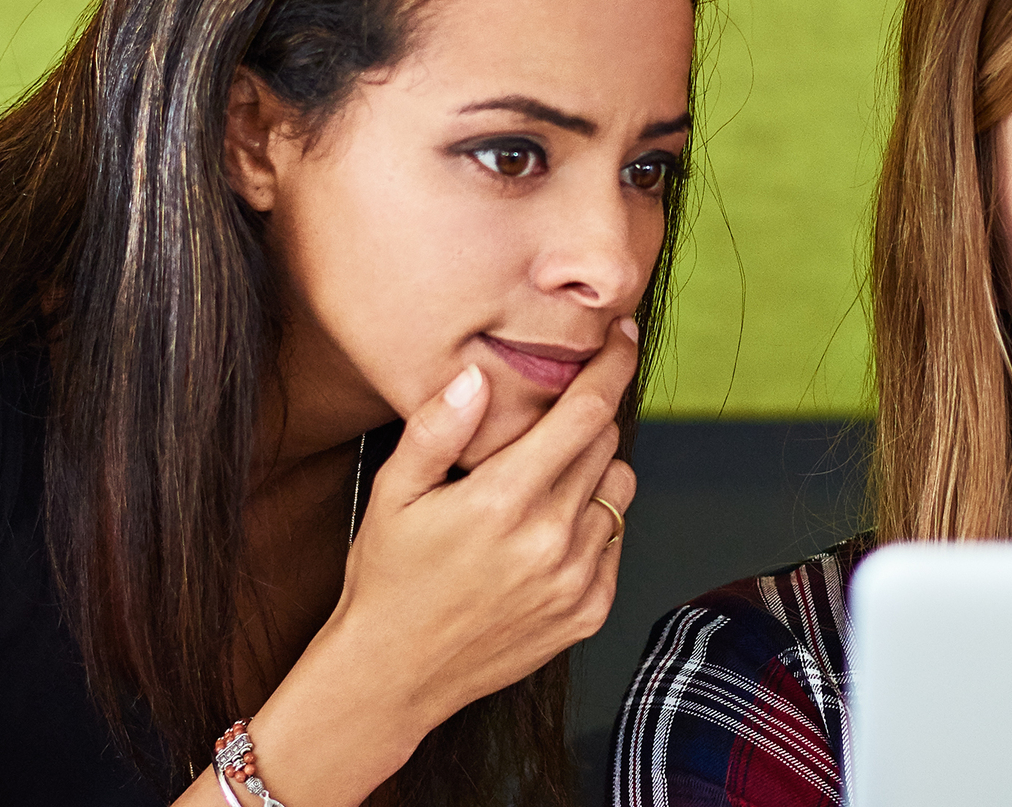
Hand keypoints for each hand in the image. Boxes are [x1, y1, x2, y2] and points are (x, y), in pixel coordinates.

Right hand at [198, 321, 641, 806]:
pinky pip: (615, 542)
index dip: (612, 367)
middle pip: (606, 444)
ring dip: (595, 471)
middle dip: (590, 417)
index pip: (586, 413)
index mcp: (503, 501)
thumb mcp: (394, 494)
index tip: (622, 338)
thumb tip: (476, 377)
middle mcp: (550, 540)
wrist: (395, 673)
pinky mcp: (588, 612)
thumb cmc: (389, 579)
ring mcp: (575, 580)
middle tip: (555, 419)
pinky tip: (546, 533)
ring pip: (619, 492)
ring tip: (543, 483)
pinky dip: (594, 525)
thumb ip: (436, 430)